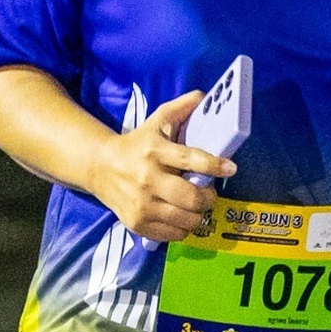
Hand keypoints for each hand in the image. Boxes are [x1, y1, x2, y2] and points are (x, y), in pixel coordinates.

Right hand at [96, 88, 233, 241]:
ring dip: (198, 215)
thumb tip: (204, 96)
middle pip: (191, 197)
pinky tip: (180, 216)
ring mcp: (141, 204)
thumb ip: (180, 109)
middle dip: (208, 198)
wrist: (100, 167)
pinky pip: (172, 234)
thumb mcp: (156, 121)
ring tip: (195, 206)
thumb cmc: (136, 144)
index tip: (230, 168)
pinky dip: (182, 228)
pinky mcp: (137, 223)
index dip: (215, 165)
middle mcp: (148, 178)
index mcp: (155, 151)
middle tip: (209, 193)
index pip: (191, 159)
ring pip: (185, 219)